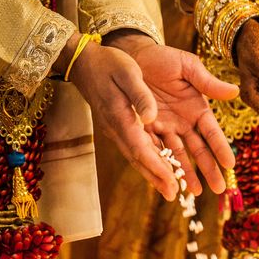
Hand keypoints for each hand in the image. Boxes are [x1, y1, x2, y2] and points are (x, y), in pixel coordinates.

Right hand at [56, 33, 178, 200]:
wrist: (85, 62)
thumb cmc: (109, 63)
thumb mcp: (127, 72)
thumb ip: (140, 95)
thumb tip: (152, 117)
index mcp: (121, 119)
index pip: (140, 149)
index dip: (156, 168)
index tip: (171, 183)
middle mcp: (118, 130)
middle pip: (139, 160)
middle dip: (156, 178)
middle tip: (173, 196)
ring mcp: (118, 130)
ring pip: (138, 157)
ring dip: (153, 174)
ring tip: (169, 190)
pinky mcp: (121, 126)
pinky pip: (136, 148)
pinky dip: (148, 161)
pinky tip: (160, 168)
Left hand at [106, 31, 237, 194]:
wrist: (132, 54)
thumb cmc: (163, 59)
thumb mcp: (188, 67)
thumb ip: (209, 83)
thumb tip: (235, 92)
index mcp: (197, 108)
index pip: (212, 133)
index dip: (221, 148)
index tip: (231, 165)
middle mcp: (183, 123)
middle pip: (199, 150)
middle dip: (209, 170)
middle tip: (220, 189)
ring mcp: (166, 128)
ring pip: (178, 155)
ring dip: (187, 173)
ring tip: (195, 192)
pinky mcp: (147, 131)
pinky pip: (155, 150)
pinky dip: (162, 165)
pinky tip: (169, 179)